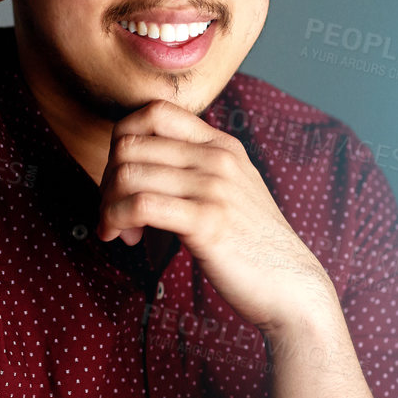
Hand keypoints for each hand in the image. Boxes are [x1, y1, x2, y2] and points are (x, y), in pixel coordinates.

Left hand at [97, 101, 333, 332]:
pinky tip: (126, 239)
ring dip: (108, 206)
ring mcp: (214, 187)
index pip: (154, 111)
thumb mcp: (228, 191)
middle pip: (130, 144)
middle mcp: (217, 158)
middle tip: (113, 212)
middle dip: (107, 180)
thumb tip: (134, 166)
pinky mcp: (207, 221)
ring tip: (118, 230)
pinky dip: (118, 221)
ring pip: (128, 174)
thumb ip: (194, 170)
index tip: (121, 178)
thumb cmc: (250, 245)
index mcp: (221, 144)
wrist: (290, 286)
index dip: (122, 140)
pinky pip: (139, 206)